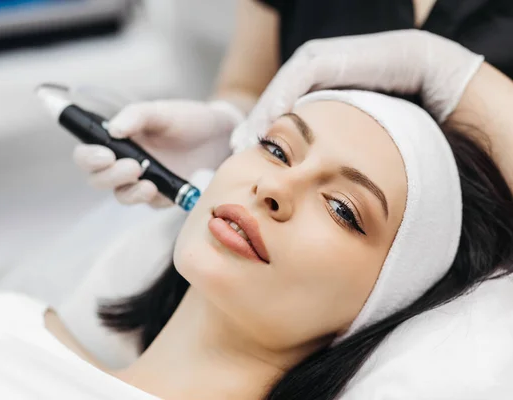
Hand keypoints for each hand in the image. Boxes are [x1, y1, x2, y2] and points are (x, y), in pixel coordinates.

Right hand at [73, 99, 242, 206]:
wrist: (222, 135)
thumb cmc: (188, 119)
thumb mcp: (161, 111)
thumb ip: (136, 116)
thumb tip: (113, 130)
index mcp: (118, 141)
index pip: (88, 154)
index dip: (89, 158)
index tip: (104, 155)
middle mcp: (125, 163)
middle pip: (98, 180)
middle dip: (110, 176)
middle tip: (132, 167)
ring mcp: (143, 181)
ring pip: (122, 196)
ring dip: (130, 192)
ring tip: (148, 182)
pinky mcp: (163, 195)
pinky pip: (152, 204)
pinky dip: (155, 198)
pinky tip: (163, 188)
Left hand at [231, 30, 483, 150]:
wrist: (421, 72)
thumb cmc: (390, 106)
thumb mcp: (350, 130)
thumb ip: (331, 144)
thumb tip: (314, 174)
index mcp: (311, 90)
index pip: (277, 114)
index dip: (261, 134)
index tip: (245, 156)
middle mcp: (307, 73)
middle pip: (272, 102)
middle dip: (254, 127)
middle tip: (236, 150)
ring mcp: (313, 62)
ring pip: (278, 92)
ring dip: (262, 116)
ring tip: (248, 141)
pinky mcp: (324, 57)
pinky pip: (297, 80)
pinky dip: (281, 100)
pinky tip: (271, 124)